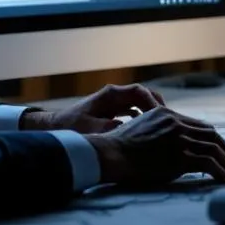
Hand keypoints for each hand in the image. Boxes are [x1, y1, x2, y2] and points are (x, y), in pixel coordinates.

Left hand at [22, 84, 165, 133]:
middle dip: (157, 106)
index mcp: (111, 95)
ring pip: (140, 103)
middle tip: (169, 121)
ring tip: (163, 127)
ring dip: (152, 112)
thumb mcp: (91, 129)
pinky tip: (149, 132)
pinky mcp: (113, 111)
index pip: (139, 91)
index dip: (153, 102)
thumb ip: (111, 128)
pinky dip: (144, 118)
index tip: (161, 117)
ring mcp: (114, 102)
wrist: (56, 128)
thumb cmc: (71, 128)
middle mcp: (114, 95)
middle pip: (144, 94)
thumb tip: (130, 128)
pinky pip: (134, 111)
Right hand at [87, 107, 224, 185]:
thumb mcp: (142, 130)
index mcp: (168, 115)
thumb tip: (174, 150)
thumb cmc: (119, 148)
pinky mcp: (179, 154)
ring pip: (213, 148)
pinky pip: (208, 163)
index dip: (216, 140)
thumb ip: (161, 134)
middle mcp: (176, 122)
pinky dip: (221, 171)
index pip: (200, 126)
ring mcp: (178, 137)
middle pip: (212, 135)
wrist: (109, 154)